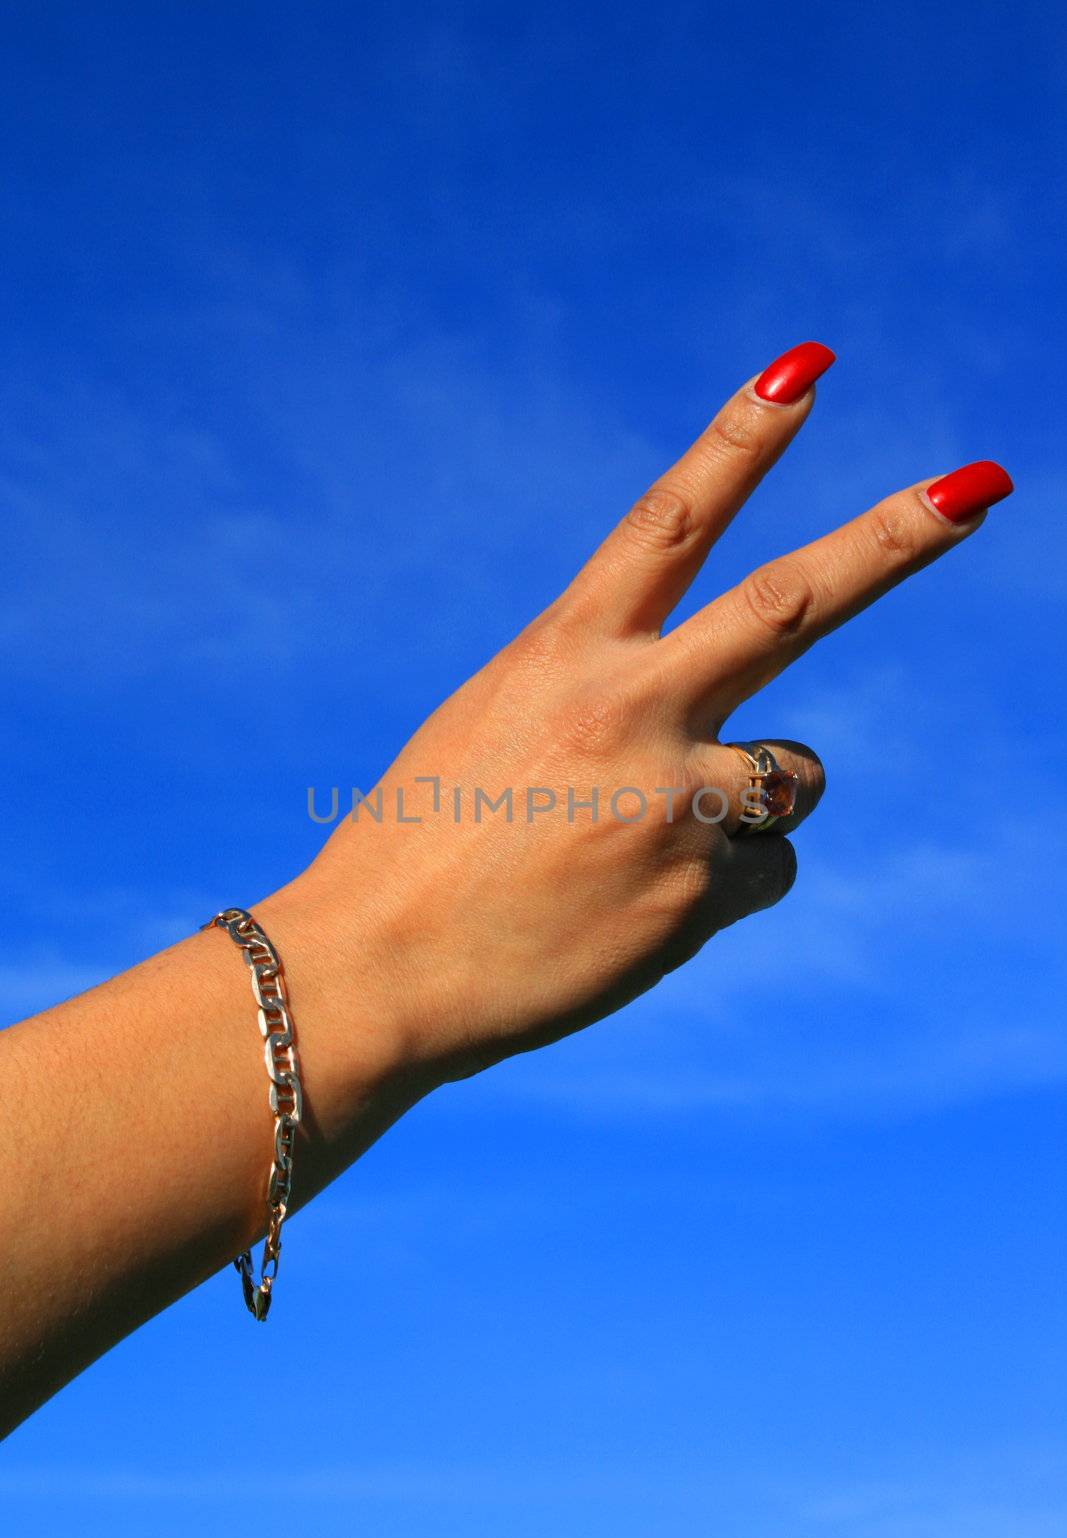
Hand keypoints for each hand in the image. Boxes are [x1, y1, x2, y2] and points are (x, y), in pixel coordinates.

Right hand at [289, 342, 1011, 1087]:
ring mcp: (674, 802)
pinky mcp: (701, 894)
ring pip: (798, 774)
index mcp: (563, 654)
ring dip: (751, 800)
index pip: (669, 522)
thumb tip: (713, 698)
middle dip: (893, 538)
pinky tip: (635, 910)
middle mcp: (630, 711)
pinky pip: (767, 869)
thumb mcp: (497, 724)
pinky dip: (720, 885)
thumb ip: (602, 689)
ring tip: (643, 845)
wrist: (381, 972)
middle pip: (793, 603)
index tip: (806, 369)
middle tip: (980, 484)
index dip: (741, 440)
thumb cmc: (424, 843)